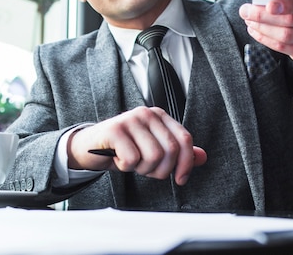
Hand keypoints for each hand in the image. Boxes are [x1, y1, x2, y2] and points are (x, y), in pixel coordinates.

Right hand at [67, 106, 206, 185]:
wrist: (90, 146)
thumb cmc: (124, 147)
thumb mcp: (153, 148)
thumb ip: (178, 152)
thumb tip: (202, 157)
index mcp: (160, 116)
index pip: (184, 139)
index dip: (186, 163)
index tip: (181, 178)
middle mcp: (147, 114)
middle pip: (170, 151)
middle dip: (161, 169)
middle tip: (147, 168)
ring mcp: (130, 119)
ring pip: (153, 156)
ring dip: (142, 169)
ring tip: (133, 162)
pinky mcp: (115, 130)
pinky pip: (132, 159)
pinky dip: (126, 167)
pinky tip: (120, 159)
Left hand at [239, 0, 292, 63]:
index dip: (288, 4)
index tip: (269, 6)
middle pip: (292, 20)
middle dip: (263, 16)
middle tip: (245, 11)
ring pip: (286, 36)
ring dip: (262, 28)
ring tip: (249, 20)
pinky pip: (284, 48)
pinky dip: (266, 39)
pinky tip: (255, 31)